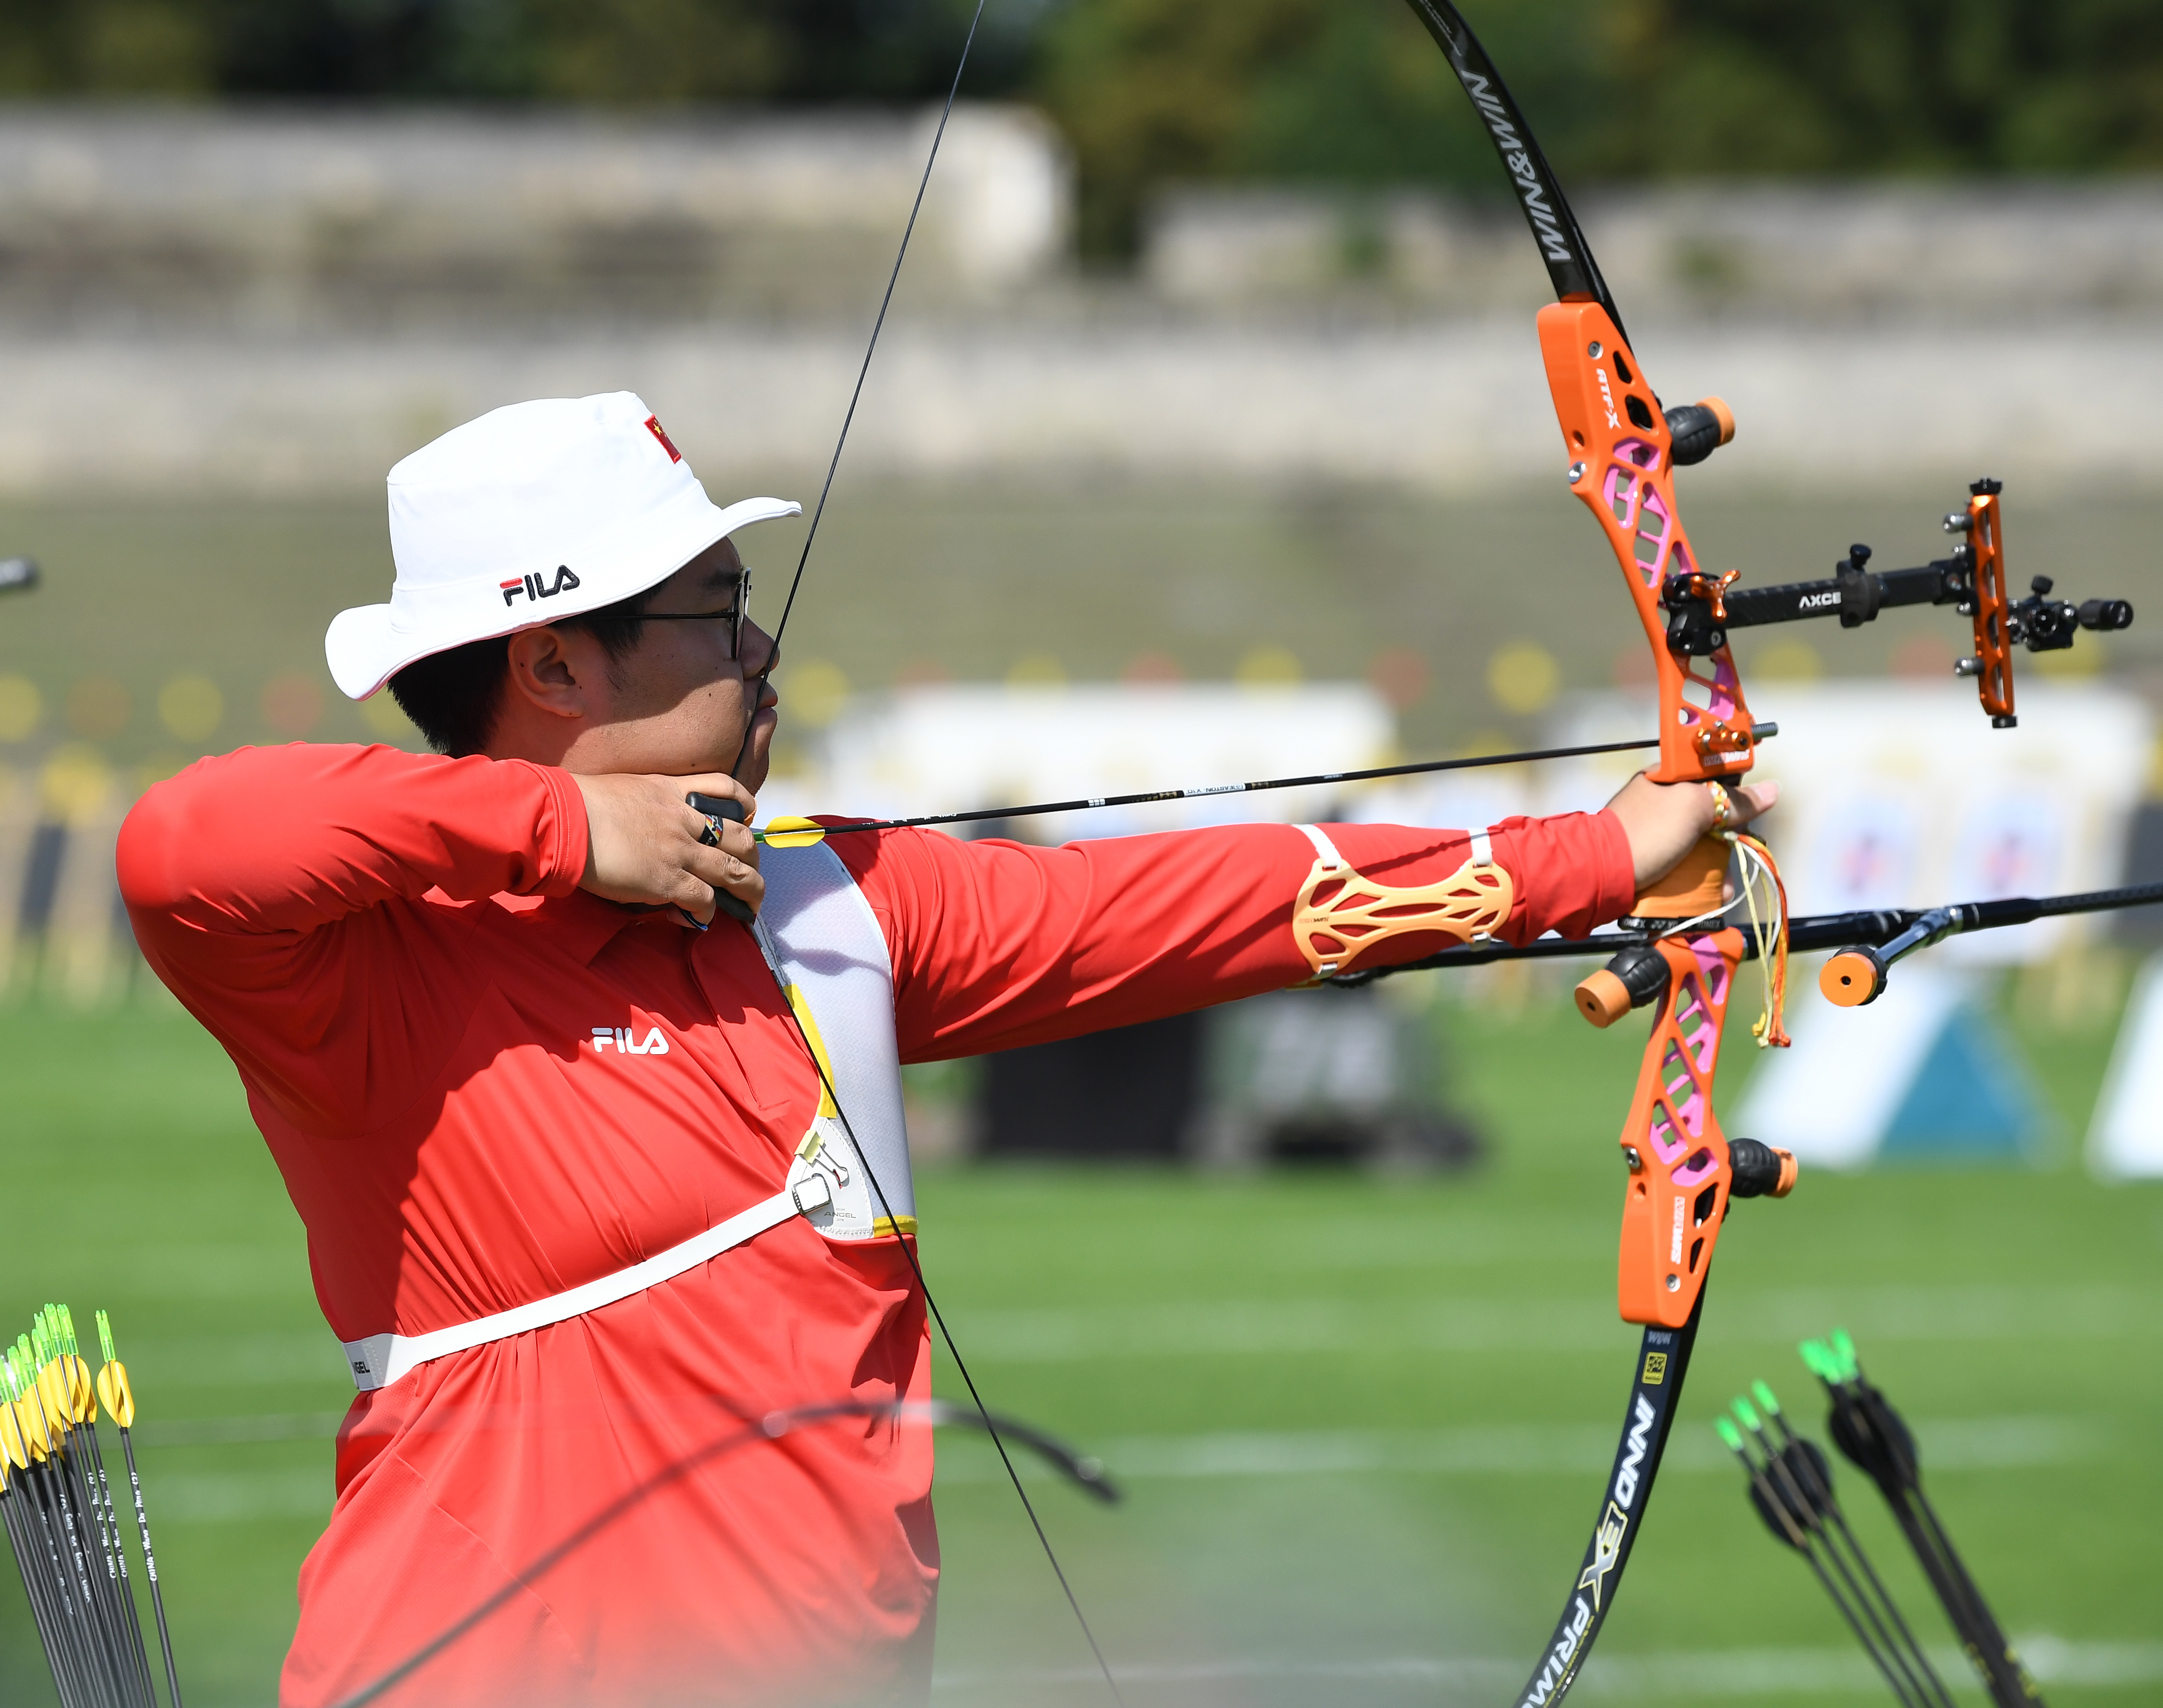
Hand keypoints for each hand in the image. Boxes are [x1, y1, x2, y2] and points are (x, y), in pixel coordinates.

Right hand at [571, 772, 761, 925]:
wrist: (563, 819)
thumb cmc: (576, 804)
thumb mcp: (623, 790)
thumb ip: (645, 805)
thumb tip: (645, 826)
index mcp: (672, 791)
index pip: (724, 788)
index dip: (745, 805)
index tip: (748, 817)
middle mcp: (684, 819)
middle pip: (739, 836)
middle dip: (753, 858)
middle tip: (752, 873)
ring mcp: (680, 850)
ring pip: (735, 872)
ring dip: (749, 891)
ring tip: (750, 907)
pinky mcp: (668, 880)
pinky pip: (704, 900)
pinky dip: (707, 913)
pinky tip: (696, 918)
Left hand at [1604, 771, 1776, 890]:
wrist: (1599, 874)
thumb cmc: (1647, 832)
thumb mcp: (1693, 807)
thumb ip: (1732, 799)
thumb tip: (1773, 789)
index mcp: (1666, 777)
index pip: (1711, 772)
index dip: (1733, 788)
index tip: (1745, 809)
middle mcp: (1661, 801)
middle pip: (1710, 812)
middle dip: (1729, 835)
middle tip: (1738, 849)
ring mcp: (1657, 832)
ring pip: (1702, 842)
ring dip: (1718, 864)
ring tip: (1725, 887)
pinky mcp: (1654, 859)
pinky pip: (1687, 864)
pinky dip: (1702, 878)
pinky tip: (1714, 894)